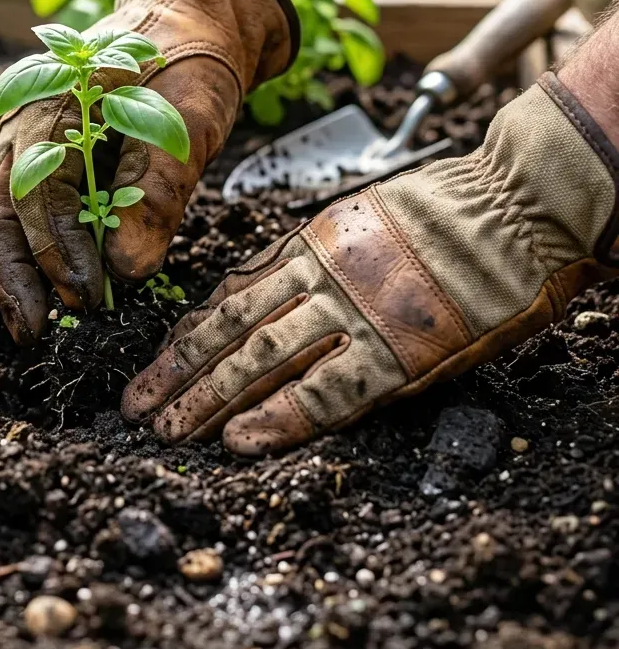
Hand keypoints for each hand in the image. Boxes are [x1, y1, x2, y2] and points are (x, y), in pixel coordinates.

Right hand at [0, 0, 298, 343]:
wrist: (188, 17)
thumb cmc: (191, 60)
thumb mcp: (190, 117)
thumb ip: (158, 189)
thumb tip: (125, 270)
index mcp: (54, 102)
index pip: (38, 192)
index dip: (59, 251)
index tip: (91, 298)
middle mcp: (23, 120)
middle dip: (13, 274)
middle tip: (36, 332)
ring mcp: (24, 135)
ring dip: (6, 270)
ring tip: (27, 324)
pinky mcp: (39, 152)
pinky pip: (12, 205)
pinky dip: (19, 250)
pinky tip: (36, 288)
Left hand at [122, 74, 618, 453]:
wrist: (513, 206)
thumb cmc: (445, 212)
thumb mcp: (358, 220)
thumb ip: (311, 260)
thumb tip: (265, 296)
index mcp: (306, 245)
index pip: (228, 297)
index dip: (186, 337)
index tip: (155, 364)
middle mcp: (316, 278)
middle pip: (228, 332)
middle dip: (178, 374)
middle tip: (136, 410)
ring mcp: (353, 313)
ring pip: (259, 360)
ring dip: (208, 399)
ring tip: (167, 432)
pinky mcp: (395, 350)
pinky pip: (325, 392)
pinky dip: (280, 419)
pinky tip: (239, 442)